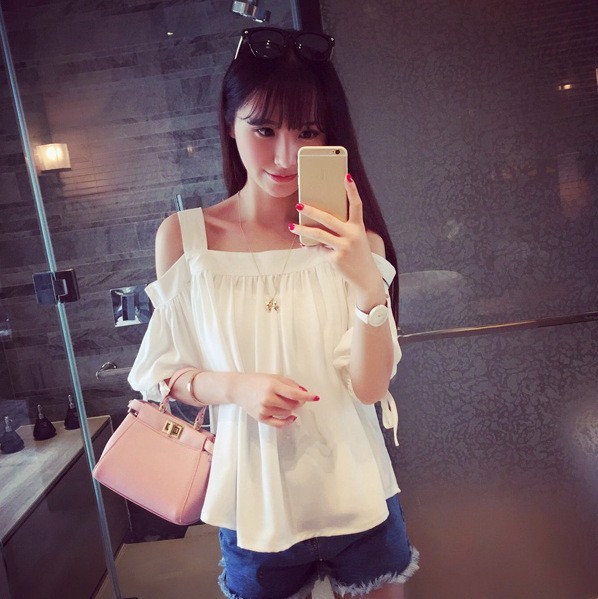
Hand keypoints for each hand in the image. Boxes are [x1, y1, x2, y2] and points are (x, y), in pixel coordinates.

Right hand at [228, 372, 318, 427]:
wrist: (238, 388)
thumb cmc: (258, 381)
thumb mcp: (274, 377)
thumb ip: (290, 384)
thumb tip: (305, 393)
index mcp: (272, 385)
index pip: (294, 393)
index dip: (307, 396)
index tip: (316, 397)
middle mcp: (268, 398)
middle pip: (293, 405)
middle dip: (298, 402)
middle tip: (296, 398)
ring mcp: (264, 409)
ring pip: (288, 413)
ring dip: (291, 409)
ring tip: (284, 402)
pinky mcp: (261, 418)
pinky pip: (279, 424)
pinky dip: (288, 421)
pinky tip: (292, 417)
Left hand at [290, 174, 384, 304]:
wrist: (366, 277)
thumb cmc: (357, 254)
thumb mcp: (353, 238)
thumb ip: (339, 229)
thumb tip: (314, 224)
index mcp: (358, 226)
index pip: (356, 204)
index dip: (352, 190)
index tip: (346, 175)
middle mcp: (353, 235)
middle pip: (328, 219)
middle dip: (312, 211)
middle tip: (299, 204)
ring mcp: (344, 247)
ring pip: (319, 235)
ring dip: (303, 231)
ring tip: (291, 227)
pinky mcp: (336, 258)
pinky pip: (319, 250)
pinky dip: (312, 248)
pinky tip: (305, 245)